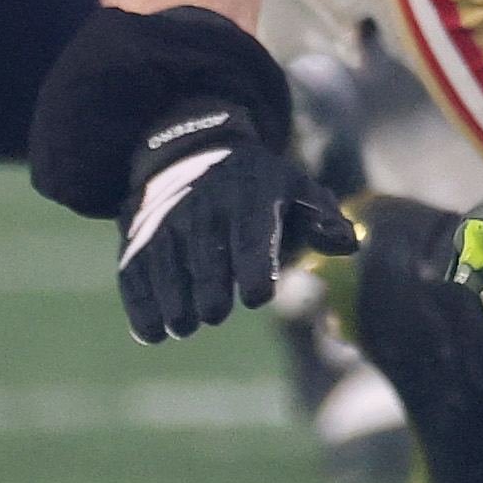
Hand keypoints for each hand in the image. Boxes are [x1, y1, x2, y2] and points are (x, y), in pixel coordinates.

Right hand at [25, 3, 343, 341]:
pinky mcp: (138, 237)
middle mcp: (204, 204)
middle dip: (208, 288)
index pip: (252, 233)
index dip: (255, 266)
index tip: (258, 296)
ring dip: (172, 301)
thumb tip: (348, 245)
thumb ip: (323, 218)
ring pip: (164, 264)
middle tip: (214, 313)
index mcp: (251, 194)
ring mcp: (166, 219)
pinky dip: (140, 304)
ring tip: (185, 325)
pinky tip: (153, 332)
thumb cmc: (259, 185)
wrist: (193, 150)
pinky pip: (134, 272)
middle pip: (204, 254)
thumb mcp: (296, 187)